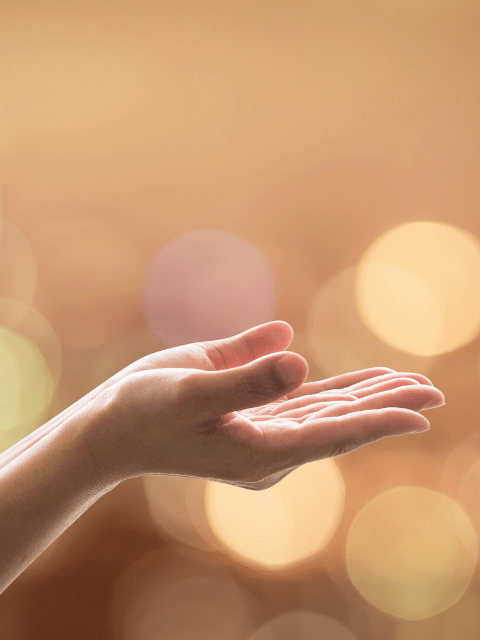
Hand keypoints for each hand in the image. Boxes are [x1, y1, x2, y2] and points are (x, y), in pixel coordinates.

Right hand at [93, 321, 444, 490]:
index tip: (422, 413)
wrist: (114, 427)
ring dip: (366, 397)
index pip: (333, 434)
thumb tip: (300, 359)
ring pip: (326, 412)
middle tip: (434, 392)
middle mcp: (269, 448)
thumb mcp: (189, 391)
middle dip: (385, 406)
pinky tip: (358, 382)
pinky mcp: (252, 414)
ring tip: (408, 384)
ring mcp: (262, 433)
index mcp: (259, 450)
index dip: (379, 420)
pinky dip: (334, 392)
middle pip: (339, 424)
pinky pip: (303, 403)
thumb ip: (245, 378)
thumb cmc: (144, 410)